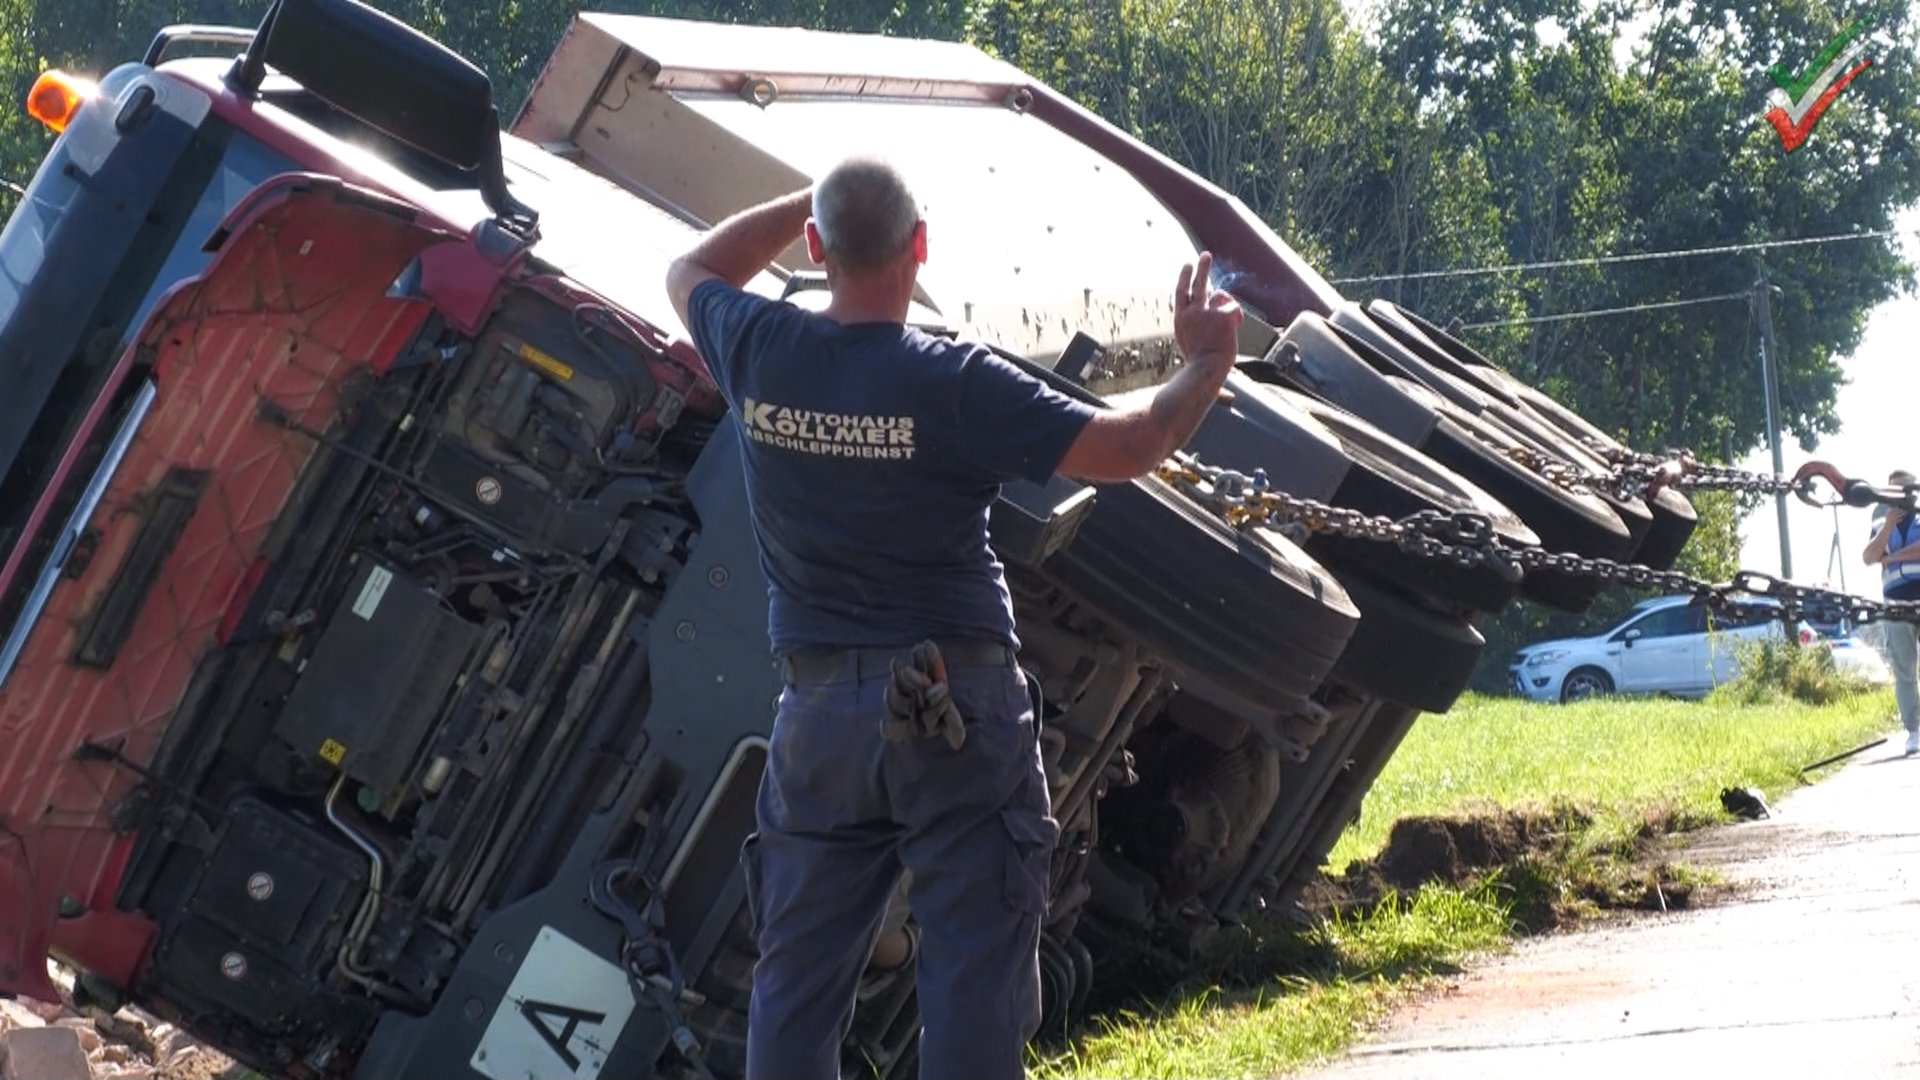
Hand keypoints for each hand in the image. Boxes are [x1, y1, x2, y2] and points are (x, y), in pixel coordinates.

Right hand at [1173, 252, 1242, 366]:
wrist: (1205, 369)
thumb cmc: (1199, 364)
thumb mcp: (1189, 343)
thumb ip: (1195, 326)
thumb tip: (1209, 314)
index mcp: (1180, 319)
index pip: (1181, 293)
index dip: (1185, 277)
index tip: (1187, 266)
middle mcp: (1191, 312)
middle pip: (1197, 283)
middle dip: (1202, 267)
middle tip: (1206, 255)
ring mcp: (1205, 312)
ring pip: (1219, 294)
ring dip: (1226, 300)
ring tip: (1229, 315)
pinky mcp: (1221, 314)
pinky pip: (1233, 307)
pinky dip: (1237, 316)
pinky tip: (1235, 328)